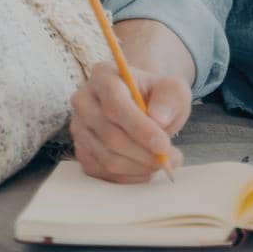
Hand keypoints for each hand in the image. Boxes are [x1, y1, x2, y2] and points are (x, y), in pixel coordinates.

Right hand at [68, 61, 189, 182]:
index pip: (115, 104)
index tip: (163, 145)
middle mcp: (84, 100)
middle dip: (143, 153)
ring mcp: (79, 128)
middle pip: (109, 135)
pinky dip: (128, 176)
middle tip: (170, 160)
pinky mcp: (81, 151)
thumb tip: (158, 118)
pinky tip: (145, 167)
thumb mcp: (172, 88)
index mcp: (103, 76)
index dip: (140, 128)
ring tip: (162, 162)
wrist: (142, 105)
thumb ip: (170, 98)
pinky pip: (103, 172)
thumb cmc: (156, 96)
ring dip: (139, 166)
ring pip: (106, 157)